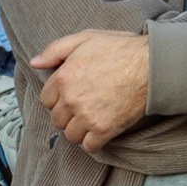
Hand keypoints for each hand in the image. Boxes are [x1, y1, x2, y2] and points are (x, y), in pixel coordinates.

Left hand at [36, 29, 151, 151]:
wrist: (151, 65)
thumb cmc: (120, 49)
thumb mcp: (85, 38)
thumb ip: (55, 50)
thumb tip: (34, 62)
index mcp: (63, 77)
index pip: (46, 100)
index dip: (57, 98)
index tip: (69, 96)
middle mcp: (71, 99)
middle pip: (57, 120)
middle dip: (66, 115)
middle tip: (81, 108)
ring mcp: (87, 116)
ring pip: (71, 135)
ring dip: (78, 130)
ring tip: (90, 120)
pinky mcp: (105, 130)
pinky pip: (89, 147)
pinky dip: (93, 142)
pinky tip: (99, 131)